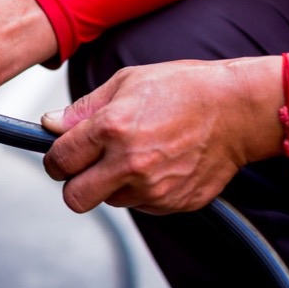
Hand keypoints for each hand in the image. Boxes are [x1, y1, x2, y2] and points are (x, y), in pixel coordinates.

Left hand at [41, 56, 284, 214]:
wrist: (238, 110)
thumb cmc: (183, 88)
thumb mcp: (126, 82)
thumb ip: (84, 108)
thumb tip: (50, 125)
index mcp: (111, 129)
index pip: (59, 161)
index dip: (55, 159)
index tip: (62, 156)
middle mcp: (129, 163)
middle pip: (75, 198)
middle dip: (74, 184)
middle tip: (87, 167)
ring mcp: (153, 188)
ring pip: (110, 201)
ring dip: (112, 184)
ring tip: (137, 154)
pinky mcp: (174, 203)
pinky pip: (141, 205)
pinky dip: (142, 190)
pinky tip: (160, 163)